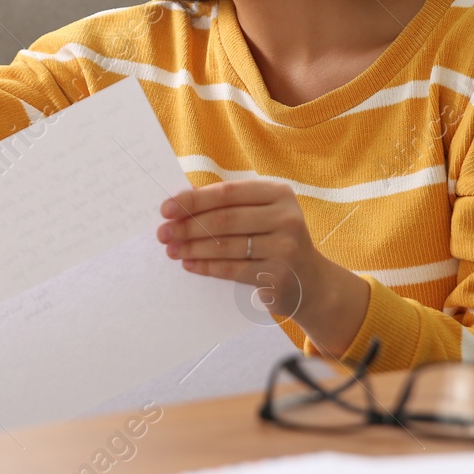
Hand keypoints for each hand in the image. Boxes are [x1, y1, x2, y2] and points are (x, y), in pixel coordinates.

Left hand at [155, 179, 370, 356]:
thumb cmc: (275, 239)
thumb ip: (229, 204)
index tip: (166, 208)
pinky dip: (206, 266)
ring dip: (192, 248)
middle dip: (187, 226)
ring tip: (171, 249)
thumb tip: (180, 202)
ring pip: (225, 246)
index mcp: (279, 192)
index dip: (193, 200)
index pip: (227, 192)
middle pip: (224, 219)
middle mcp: (286, 216)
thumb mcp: (262, 213)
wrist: (310, 281)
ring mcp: (285, 247)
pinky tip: (189, 264)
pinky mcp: (278, 275)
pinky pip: (232, 269)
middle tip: (163, 232)